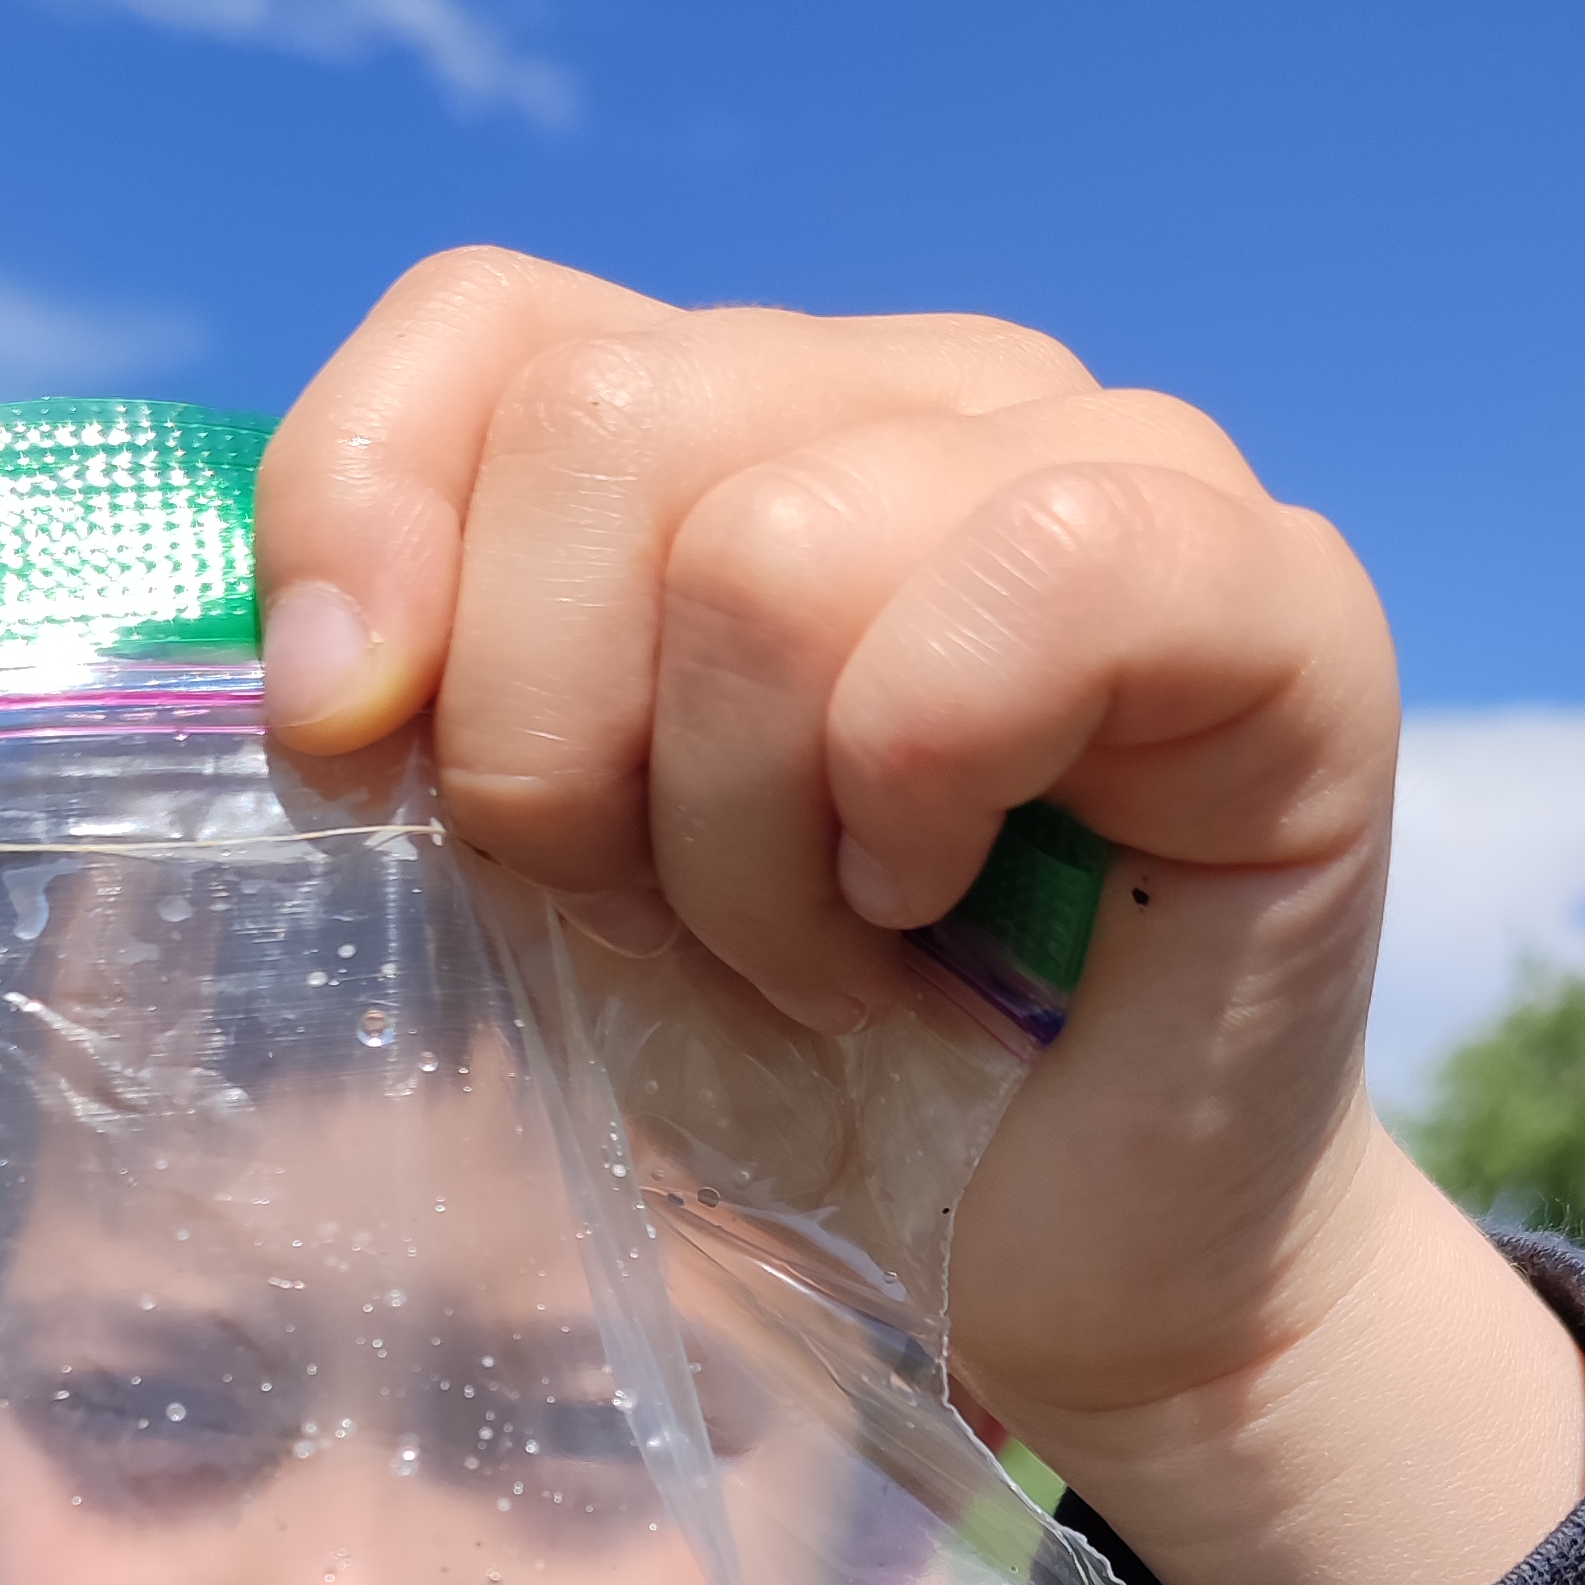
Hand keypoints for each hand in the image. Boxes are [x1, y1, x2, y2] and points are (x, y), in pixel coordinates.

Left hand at [256, 251, 1584, 1584]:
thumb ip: (433, 717)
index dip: (361, 520)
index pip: (489, 321)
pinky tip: (941, 901)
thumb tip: (308, 668)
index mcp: (740, 419)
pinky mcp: (1276, 597)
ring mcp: (1122, 461)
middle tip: (674, 920)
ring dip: (745, 842)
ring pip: (776, 548)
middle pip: (605, 433)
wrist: (1057, 1263)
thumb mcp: (551, 876)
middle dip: (563, 754)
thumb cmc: (802, 1066)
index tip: (349, 765)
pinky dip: (920, 791)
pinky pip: (1028, 589)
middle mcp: (925, 389)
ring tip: (823, 952)